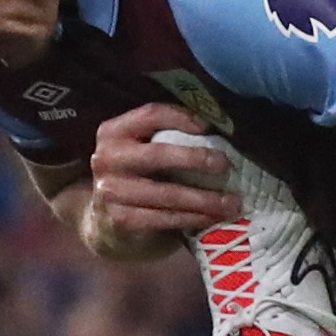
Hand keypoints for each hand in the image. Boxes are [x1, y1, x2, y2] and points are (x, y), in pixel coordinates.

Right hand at [76, 106, 232, 259]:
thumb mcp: (141, 149)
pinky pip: (164, 218)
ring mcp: (111, 192)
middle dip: (196, 159)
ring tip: (231, 202)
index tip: (209, 127)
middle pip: (158, 154)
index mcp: (113, 132)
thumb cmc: (136, 176)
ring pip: (167, 194)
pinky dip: (192, 218)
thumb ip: (166, 137)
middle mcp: (107, 159)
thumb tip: (218, 129)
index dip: (182, 118)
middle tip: (225, 165)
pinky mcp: (121, 220)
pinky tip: (212, 217)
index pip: (151, 115)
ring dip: (204, 199)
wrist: (105, 220)